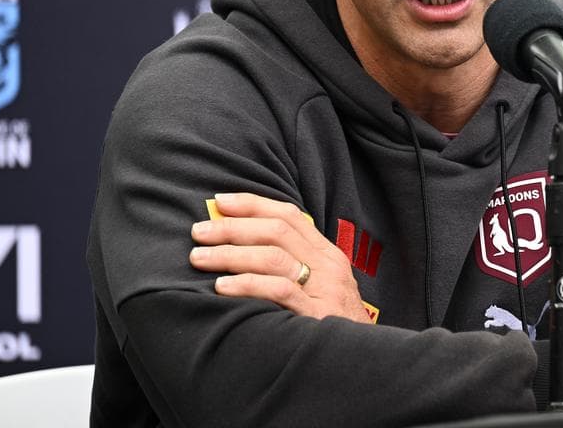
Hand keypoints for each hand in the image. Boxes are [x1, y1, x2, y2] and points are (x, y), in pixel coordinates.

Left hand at [189, 192, 371, 322]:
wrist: (363, 359)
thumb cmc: (332, 324)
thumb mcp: (321, 287)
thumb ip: (292, 265)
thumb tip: (242, 245)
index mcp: (328, 254)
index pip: (290, 216)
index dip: (253, 204)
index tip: (220, 202)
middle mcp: (328, 266)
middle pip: (277, 232)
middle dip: (233, 228)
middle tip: (199, 232)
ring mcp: (324, 289)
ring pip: (274, 257)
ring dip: (230, 254)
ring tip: (199, 258)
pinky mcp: (316, 315)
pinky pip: (279, 290)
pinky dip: (247, 284)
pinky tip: (221, 287)